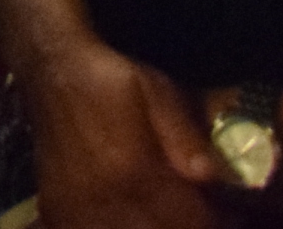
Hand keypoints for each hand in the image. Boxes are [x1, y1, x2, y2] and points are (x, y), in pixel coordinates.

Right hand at [21, 33, 220, 228]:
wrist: (51, 69)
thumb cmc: (111, 80)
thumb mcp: (157, 91)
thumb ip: (184, 134)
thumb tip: (210, 177)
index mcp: (132, 169)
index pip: (187, 220)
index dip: (215, 222)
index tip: (231, 215)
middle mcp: (102, 196)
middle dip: (186, 225)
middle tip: (202, 215)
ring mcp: (75, 208)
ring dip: (153, 227)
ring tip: (170, 213)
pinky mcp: (56, 209)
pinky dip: (116, 228)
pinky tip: (129, 218)